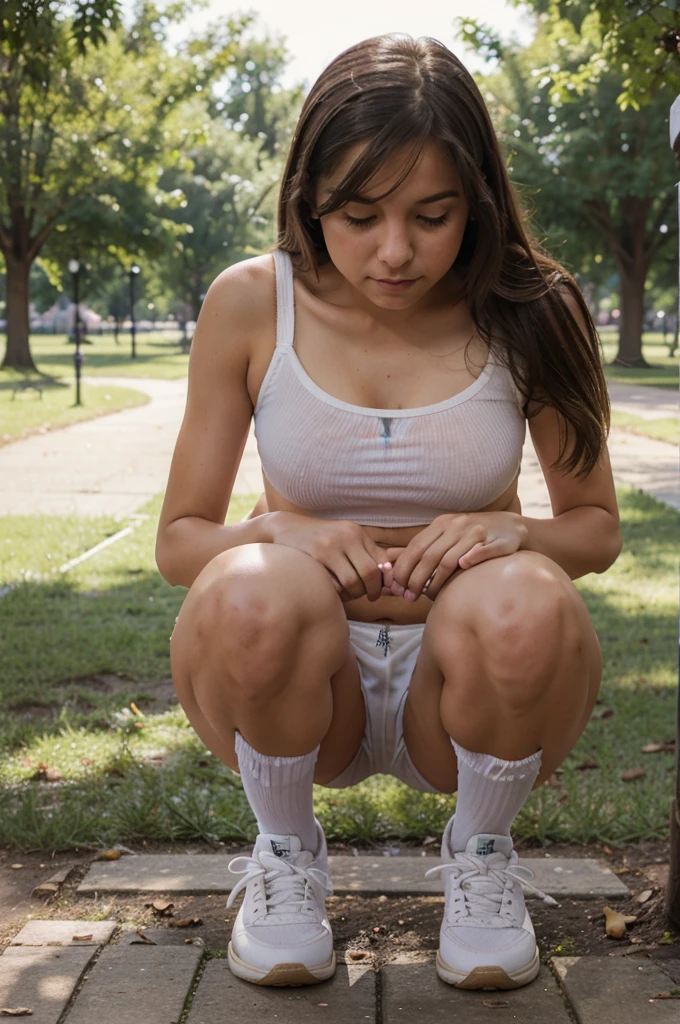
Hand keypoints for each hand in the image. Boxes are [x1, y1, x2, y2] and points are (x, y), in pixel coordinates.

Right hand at [269, 511, 390, 602]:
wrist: (286, 528)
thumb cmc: (320, 539)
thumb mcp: (345, 540)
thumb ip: (366, 555)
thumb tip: (388, 582)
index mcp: (357, 533)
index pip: (382, 561)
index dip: (385, 581)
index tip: (379, 591)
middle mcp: (346, 536)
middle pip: (370, 572)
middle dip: (371, 590)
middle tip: (367, 597)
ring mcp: (329, 545)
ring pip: (352, 581)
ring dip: (353, 594)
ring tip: (348, 594)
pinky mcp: (314, 556)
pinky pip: (333, 584)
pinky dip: (336, 593)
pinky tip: (333, 591)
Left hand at [381, 512, 527, 601]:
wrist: (511, 526)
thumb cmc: (472, 536)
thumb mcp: (445, 536)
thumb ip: (422, 548)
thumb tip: (390, 562)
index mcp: (442, 524)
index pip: (416, 547)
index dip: (404, 568)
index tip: (398, 587)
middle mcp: (458, 526)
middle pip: (430, 555)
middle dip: (416, 579)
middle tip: (409, 597)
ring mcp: (478, 533)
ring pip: (451, 558)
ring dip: (437, 580)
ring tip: (428, 596)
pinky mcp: (498, 542)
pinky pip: (481, 551)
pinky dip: (470, 559)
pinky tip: (462, 570)